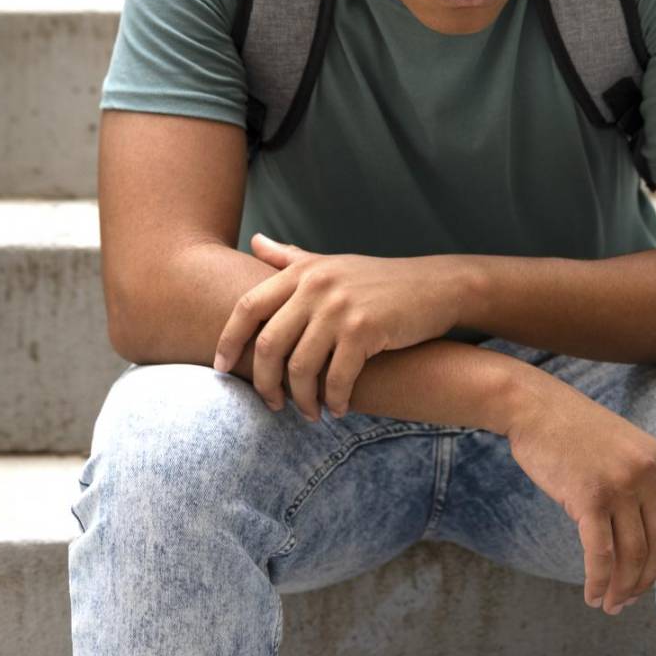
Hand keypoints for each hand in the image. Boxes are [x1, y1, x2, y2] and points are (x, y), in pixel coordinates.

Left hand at [213, 236, 464, 420]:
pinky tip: (338, 408)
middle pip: (268, 343)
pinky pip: (336, 377)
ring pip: (300, 367)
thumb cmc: (378, 280)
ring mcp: (339, 306)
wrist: (434, 286)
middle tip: (272, 404)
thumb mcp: (331, 262)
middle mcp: (315, 285)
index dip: (228, 340)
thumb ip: (290, 257)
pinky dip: (334, 399)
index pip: (247, 307)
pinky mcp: (364, 329)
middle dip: (264, 382)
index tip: (221, 368)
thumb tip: (255, 242)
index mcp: (302, 271)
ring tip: (310, 413)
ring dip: (301, 399)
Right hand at [503, 369, 655, 614]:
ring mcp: (620, 484)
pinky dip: (598, 581)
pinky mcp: (591, 497)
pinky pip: (601, 554)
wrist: (534, 406)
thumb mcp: (622, 445)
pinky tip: (591, 594)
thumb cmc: (572, 428)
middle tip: (627, 600)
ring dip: (622, 588)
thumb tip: (645, 539)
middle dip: (644, 580)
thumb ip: (640, 480)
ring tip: (609, 604)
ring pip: (632, 555)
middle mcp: (647, 472)